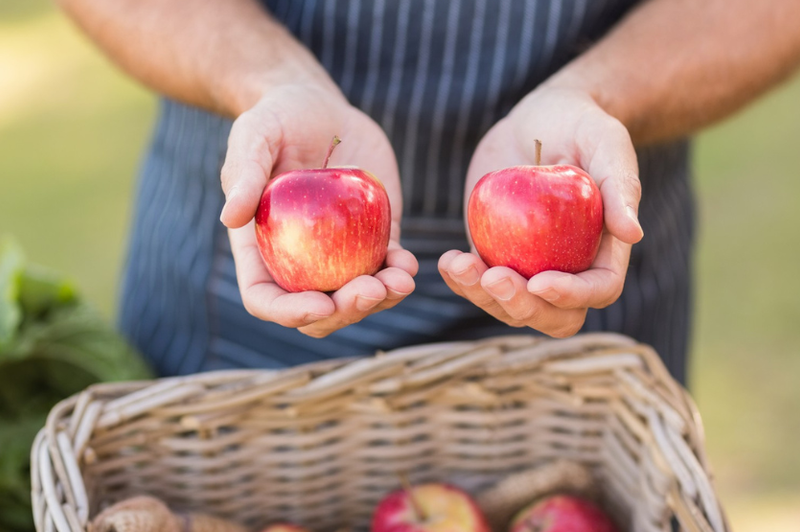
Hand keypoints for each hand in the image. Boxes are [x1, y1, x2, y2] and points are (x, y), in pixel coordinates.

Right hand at [221, 83, 417, 337]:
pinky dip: (398, 273)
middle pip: (319, 311)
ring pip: (357, 298)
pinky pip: (386, 267)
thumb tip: (229, 218)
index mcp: (261, 249)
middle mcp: (299, 261)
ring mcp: (338, 254)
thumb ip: (243, 174)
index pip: (267, 299)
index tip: (319, 303)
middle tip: (371, 289)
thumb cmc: (276, 119)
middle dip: (346, 311)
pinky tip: (409, 264)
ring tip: (402, 280)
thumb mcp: (254, 135)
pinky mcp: (372, 237)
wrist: (319, 107)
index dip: (290, 313)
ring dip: (381, 299)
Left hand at [439, 86, 642, 337]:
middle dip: (521, 305)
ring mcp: (528, 266)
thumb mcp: (607, 143)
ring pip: (509, 306)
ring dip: (481, 295)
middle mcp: (568, 267)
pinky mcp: (495, 254)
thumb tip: (633, 234)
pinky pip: (478, 283)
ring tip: (458, 264)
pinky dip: (461, 280)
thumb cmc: (582, 126)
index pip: (597, 290)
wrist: (539, 119)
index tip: (540, 281)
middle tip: (493, 276)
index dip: (572, 295)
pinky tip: (449, 261)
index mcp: (604, 251)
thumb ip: (621, 186)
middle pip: (551, 315)